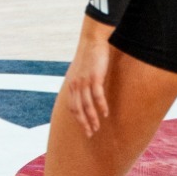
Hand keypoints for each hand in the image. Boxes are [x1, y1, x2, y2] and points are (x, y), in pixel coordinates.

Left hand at [61, 18, 112, 136]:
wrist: (92, 42)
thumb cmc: (88, 57)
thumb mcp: (81, 72)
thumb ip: (81, 83)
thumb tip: (84, 92)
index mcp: (71, 85)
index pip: (72, 107)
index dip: (78, 119)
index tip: (84, 128)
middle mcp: (75, 85)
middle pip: (77, 109)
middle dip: (83, 123)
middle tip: (90, 134)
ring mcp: (84, 82)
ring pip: (87, 105)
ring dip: (92, 118)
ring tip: (97, 128)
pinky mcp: (94, 77)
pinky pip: (97, 95)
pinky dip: (100, 106)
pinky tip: (105, 114)